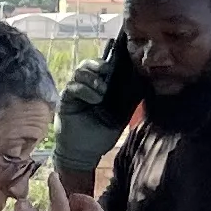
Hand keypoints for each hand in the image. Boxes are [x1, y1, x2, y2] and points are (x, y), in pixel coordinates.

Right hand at [55, 48, 141, 178]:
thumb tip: (144, 81)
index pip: (103, 65)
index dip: (110, 60)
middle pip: (89, 63)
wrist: (85, 151)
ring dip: (92, 78)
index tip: (120, 60)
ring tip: (102, 92)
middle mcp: (87, 85)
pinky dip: (85, 90)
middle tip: (107, 71)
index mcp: (101, 85)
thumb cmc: (103, 132)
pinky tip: (94, 99)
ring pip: (80, 71)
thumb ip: (130, 97)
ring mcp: (76, 90)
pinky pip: (73, 86)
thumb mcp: (122, 114)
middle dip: (99, 64)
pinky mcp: (66, 99)